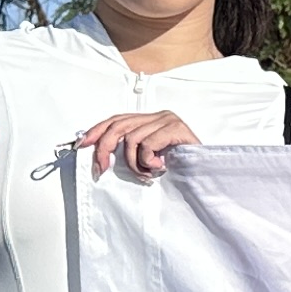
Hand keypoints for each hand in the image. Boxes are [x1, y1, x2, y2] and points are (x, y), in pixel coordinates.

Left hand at [74, 109, 204, 178]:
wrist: (208, 176)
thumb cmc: (179, 170)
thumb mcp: (148, 160)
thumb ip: (131, 151)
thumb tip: (102, 156)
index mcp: (150, 121)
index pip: (117, 119)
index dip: (97, 131)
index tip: (82, 144)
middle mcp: (158, 116)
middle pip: (118, 126)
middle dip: (104, 149)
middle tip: (102, 170)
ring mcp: (168, 120)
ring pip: (131, 139)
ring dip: (133, 163)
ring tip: (147, 174)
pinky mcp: (177, 128)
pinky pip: (147, 144)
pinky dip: (147, 161)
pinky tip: (160, 168)